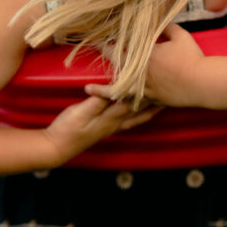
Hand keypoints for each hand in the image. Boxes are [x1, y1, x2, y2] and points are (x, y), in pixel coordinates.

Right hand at [43, 94, 161, 164]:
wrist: (56, 148)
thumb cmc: (66, 129)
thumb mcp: (80, 112)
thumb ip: (97, 102)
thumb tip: (113, 89)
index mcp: (110, 118)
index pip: (132, 101)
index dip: (144, 89)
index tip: (156, 78)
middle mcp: (115, 124)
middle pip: (139, 111)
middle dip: (154, 101)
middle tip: (169, 92)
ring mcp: (111, 128)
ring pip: (136, 117)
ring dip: (150, 110)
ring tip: (162, 104)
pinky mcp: (105, 130)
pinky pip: (128, 121)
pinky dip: (137, 116)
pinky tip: (138, 114)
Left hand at [87, 25, 207, 107]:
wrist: (203, 84)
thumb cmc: (192, 58)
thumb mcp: (180, 36)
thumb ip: (166, 27)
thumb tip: (159, 21)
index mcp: (144, 57)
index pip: (118, 50)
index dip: (105, 45)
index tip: (96, 42)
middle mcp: (140, 75)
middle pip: (114, 71)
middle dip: (100, 67)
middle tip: (85, 64)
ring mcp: (146, 90)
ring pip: (119, 91)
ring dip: (104, 90)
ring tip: (90, 91)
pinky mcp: (154, 100)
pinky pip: (134, 102)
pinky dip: (124, 101)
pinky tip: (116, 102)